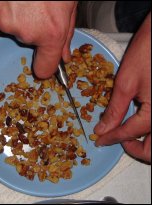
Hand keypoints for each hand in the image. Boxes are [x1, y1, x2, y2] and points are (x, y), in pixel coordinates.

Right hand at [0, 1, 76, 78]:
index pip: (45, 67)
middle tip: (36, 6)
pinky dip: (2, 6)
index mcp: (50, 32)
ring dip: (17, 14)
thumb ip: (65, 36)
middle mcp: (26, 31)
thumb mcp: (67, 7)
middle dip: (32, 26)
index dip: (46, 67)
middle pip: (28, 40)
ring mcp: (4, 20)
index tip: (45, 65)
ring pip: (12, 26)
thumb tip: (63, 56)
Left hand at [94, 12, 150, 162]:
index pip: (129, 134)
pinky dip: (147, 130)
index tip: (98, 140)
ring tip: (124, 134)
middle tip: (116, 139)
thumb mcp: (125, 84)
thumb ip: (115, 111)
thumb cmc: (147, 53)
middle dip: (133, 149)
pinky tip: (135, 121)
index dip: (111, 138)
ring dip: (143, 143)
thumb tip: (102, 130)